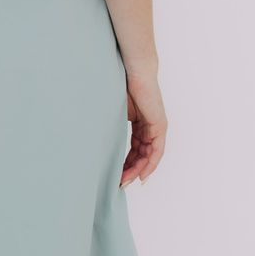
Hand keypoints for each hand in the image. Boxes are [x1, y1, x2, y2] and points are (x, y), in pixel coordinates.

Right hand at [121, 69, 166, 186]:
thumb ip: (111, 128)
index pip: (134, 149)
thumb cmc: (120, 86)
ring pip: (149, 156)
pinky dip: (150, 164)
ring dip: (138, 170)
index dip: (125, 164)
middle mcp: (149, 127)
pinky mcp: (160, 126)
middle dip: (130, 171)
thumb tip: (94, 142)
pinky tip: (142, 174)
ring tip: (125, 181)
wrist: (133, 72)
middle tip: (118, 183)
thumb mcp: (113, 113)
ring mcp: (156, 127)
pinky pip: (157, 150)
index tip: (115, 176)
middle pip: (141, 155)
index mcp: (139, 124)